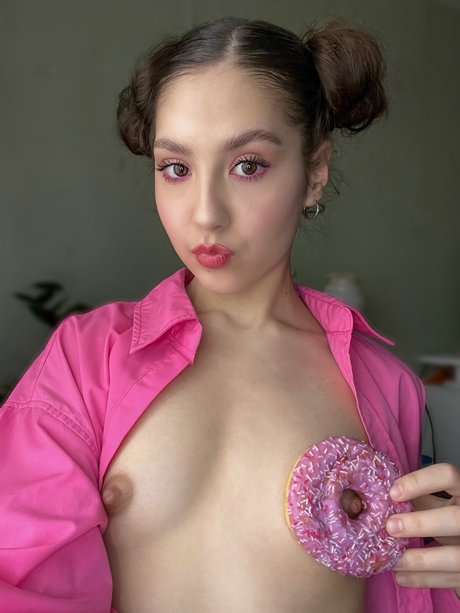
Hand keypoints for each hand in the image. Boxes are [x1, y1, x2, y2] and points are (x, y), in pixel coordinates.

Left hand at [385, 463, 459, 597]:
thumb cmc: (448, 520)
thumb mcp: (438, 505)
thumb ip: (417, 499)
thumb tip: (378, 495)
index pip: (448, 475)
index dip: (420, 482)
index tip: (393, 493)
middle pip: (455, 517)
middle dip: (421, 523)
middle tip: (390, 527)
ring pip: (455, 556)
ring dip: (420, 559)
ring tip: (393, 560)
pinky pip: (450, 578)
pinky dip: (423, 579)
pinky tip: (400, 576)